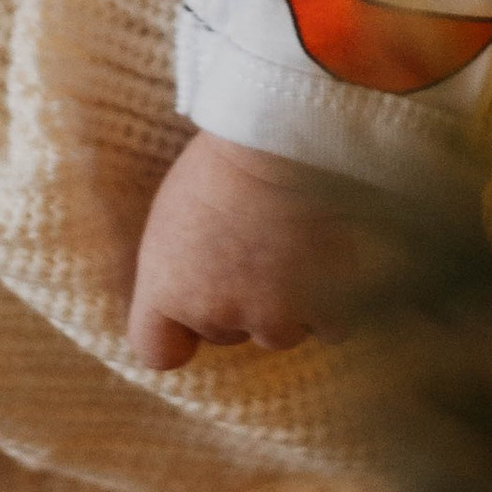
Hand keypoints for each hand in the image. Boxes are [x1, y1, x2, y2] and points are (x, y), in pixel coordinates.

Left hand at [125, 130, 371, 370]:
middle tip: (254, 246)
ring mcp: (273, 315)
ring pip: (282, 333)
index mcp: (168, 289)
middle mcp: (216, 314)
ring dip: (288, 303)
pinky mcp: (323, 308)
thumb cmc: (222, 159)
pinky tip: (331, 259)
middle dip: (239, 302)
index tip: (191, 310)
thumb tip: (195, 278)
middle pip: (227, 334)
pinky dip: (334, 300)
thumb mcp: (175, 209)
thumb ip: (180, 263)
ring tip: (296, 246)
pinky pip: (330, 326)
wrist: (284, 139)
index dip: (176, 334)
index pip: (158, 351)